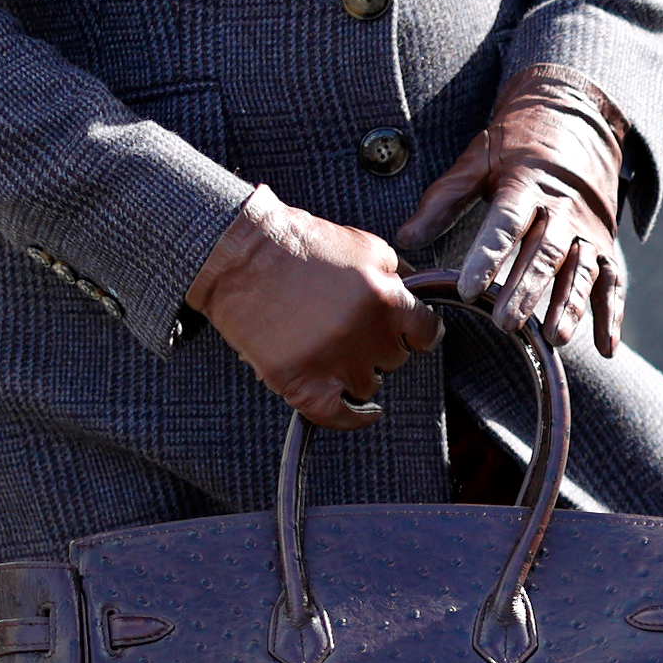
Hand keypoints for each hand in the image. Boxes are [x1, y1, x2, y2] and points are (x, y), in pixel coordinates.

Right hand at [187, 187, 441, 429]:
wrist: (237, 255)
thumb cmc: (298, 244)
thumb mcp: (364, 245)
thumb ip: (397, 275)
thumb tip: (416, 298)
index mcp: (384, 298)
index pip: (425, 333)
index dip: (418, 334)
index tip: (413, 337)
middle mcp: (362, 332)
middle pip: (394, 359)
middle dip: (379, 346)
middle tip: (354, 332)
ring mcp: (330, 359)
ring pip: (368, 385)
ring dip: (358, 373)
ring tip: (338, 354)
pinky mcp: (297, 379)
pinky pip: (336, 415)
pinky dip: (350, 418)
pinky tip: (357, 411)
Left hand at [396, 63, 628, 351]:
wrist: (576, 119)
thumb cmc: (516, 145)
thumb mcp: (477, 161)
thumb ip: (443, 200)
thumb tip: (405, 239)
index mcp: (525, 185)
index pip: (506, 224)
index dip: (488, 256)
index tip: (468, 289)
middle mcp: (562, 209)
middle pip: (545, 253)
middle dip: (526, 290)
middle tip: (505, 323)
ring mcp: (588, 229)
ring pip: (581, 270)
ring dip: (569, 305)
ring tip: (554, 337)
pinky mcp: (605, 244)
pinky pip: (612, 281)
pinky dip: (611, 314)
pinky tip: (606, 347)